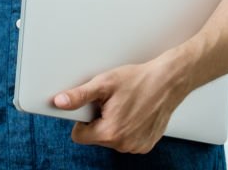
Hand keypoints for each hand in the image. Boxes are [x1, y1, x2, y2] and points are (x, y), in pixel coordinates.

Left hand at [52, 56, 189, 153]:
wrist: (168, 81)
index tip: (92, 107)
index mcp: (110, 132)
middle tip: (111, 102)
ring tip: (125, 106)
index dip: (83, 120)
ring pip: (112, 139)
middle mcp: (124, 144)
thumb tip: (59, 102)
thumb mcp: (104, 83)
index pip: (79, 136)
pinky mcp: (146, 145)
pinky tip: (135, 113)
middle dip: (99, 121)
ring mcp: (136, 147)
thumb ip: (79, 96)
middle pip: (96, 138)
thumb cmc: (138, 80)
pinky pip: (127, 140)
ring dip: (113, 125)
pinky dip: (127, 128)